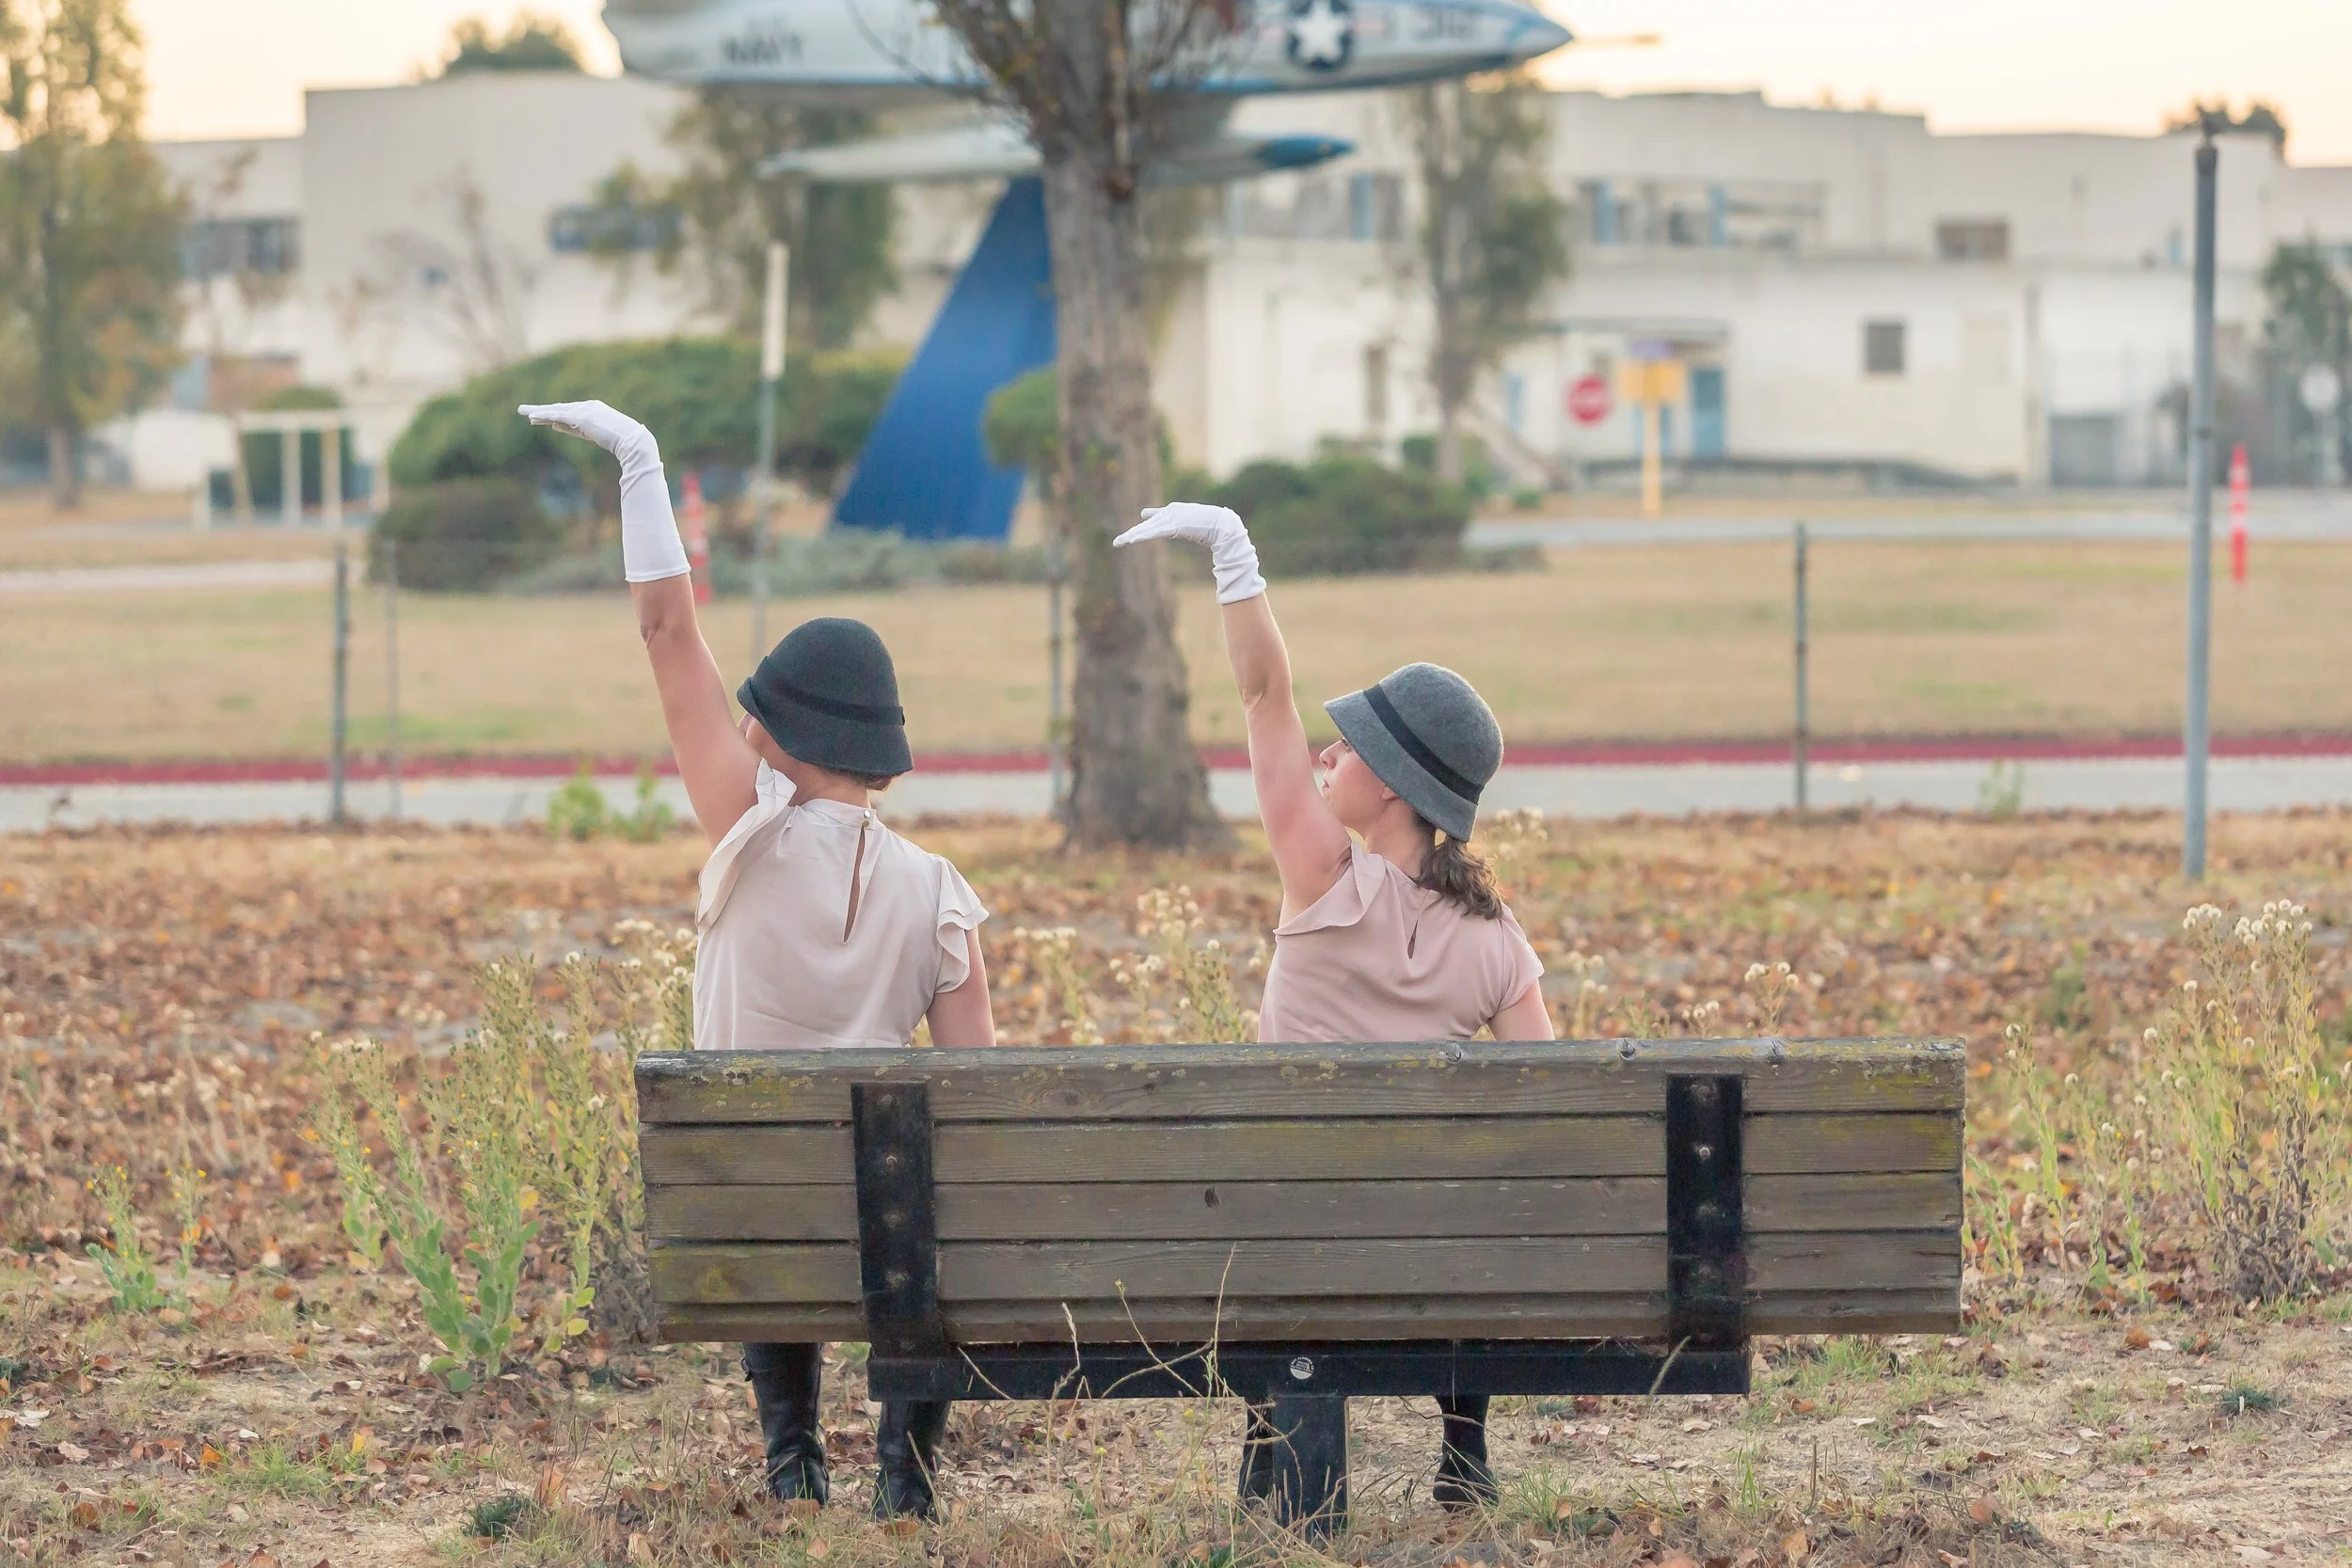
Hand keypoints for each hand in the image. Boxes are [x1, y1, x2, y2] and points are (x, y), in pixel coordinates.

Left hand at [518, 400, 656, 472]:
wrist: (632, 440)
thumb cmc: (619, 440)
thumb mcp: (592, 434)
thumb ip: (573, 429)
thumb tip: (554, 426)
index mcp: (593, 408)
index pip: (568, 411)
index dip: (552, 414)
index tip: (538, 418)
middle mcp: (587, 406)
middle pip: (559, 408)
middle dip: (541, 410)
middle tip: (524, 411)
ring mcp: (584, 410)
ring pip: (557, 410)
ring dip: (539, 412)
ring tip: (524, 413)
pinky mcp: (581, 417)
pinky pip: (559, 415)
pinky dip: (546, 416)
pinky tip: (534, 418)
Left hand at [1114, 501, 1245, 550]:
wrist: (1223, 524)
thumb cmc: (1209, 523)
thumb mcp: (1190, 521)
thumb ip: (1184, 522)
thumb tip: (1177, 525)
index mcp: (1174, 510)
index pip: (1153, 522)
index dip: (1141, 530)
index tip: (1128, 538)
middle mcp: (1171, 512)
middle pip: (1147, 526)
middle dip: (1132, 534)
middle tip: (1117, 542)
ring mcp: (1173, 518)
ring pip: (1149, 529)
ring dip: (1134, 537)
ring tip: (1120, 543)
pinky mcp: (1176, 525)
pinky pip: (1157, 532)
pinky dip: (1144, 536)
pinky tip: (1134, 540)